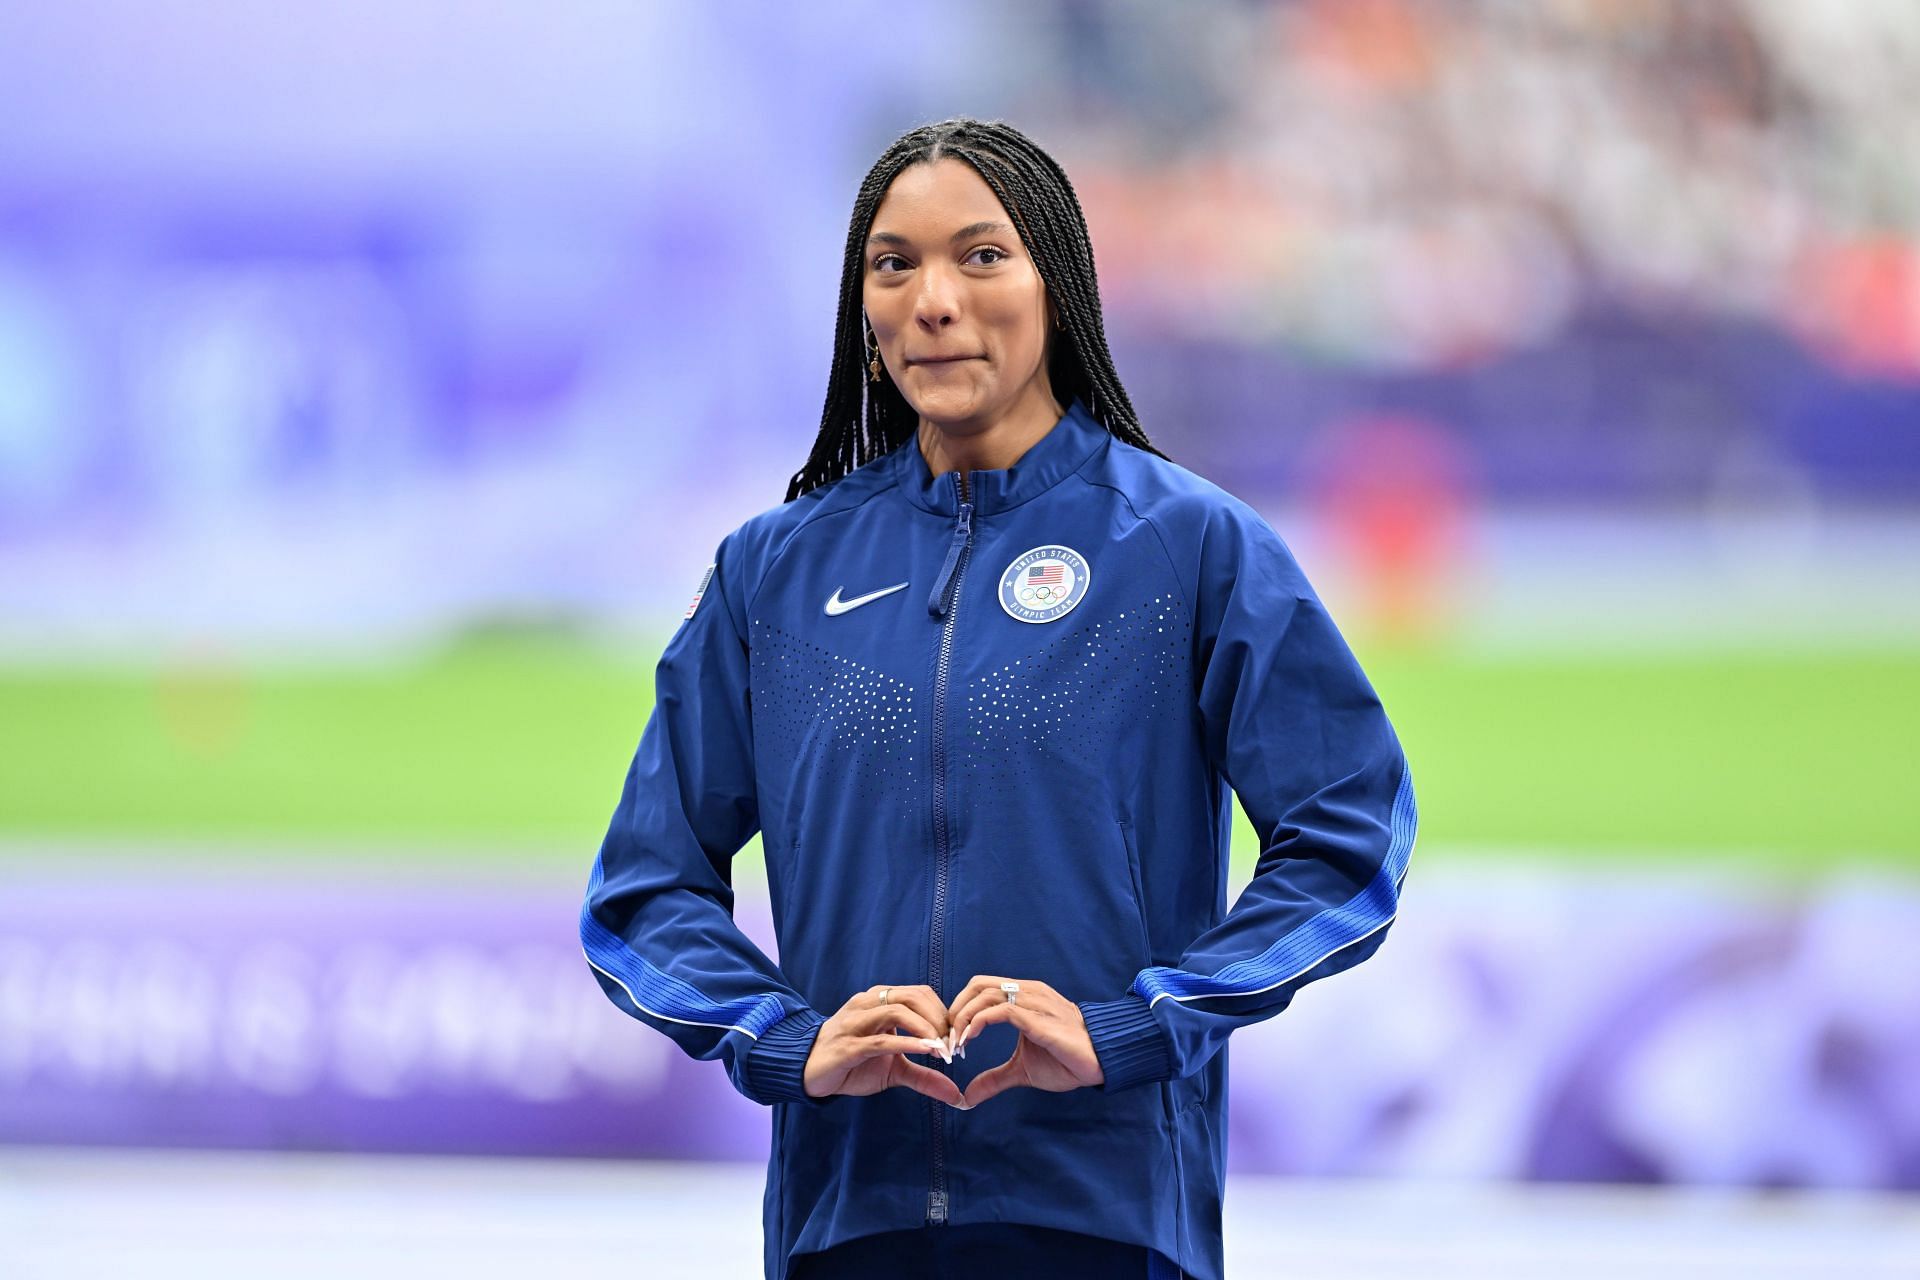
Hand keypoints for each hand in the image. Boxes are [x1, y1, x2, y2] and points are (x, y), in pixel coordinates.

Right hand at [802, 984, 962, 1105]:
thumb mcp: (894, 1070)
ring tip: (942, 1049)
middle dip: (939, 1019)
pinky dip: (907, 1043)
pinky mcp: (847, 1045)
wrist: (808, 1071)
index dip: (944, 1013)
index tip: (958, 1038)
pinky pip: (880, 1039)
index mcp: (880, 1001)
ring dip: (926, 1028)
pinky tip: (926, 1051)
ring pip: (897, 1010)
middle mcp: (868, 1004)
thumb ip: (925, 1077)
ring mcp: (856, 1022)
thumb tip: (956, 1096)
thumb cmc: (852, 1064)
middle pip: (914, 996)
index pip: (921, 994)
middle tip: (954, 1044)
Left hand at [946, 976, 1104, 1107]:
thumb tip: (967, 1097)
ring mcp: (1034, 1002)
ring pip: (986, 995)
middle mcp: (1027, 992)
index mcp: (1024, 997)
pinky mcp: (1038, 1018)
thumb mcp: (1021, 1070)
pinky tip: (969, 1041)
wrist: (1100, 1063)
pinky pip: (1001, 1011)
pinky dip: (978, 1023)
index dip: (960, 1008)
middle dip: (955, 1010)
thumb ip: (994, 1078)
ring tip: (956, 1044)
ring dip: (963, 1018)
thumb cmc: (1066, 1060)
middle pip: (977, 985)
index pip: (980, 987)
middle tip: (947, 1039)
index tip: (951, 1037)